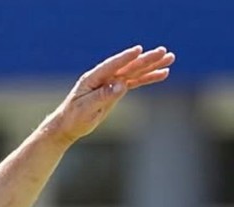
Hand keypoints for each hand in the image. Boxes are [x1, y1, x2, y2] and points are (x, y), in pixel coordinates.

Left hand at [46, 45, 175, 144]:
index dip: (125, 58)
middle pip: (127, 66)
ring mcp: (111, 82)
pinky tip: (163, 73)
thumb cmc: (74, 117)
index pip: (111, 66)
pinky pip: (135, 82)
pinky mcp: (116, 90)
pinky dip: (148, 78)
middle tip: (163, 51)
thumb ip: (103, 96)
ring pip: (134, 72)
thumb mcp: (86, 108)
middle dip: (146, 59)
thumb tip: (121, 85)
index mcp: (92, 78)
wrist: (68, 125)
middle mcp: (103, 77)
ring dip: (151, 65)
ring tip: (170, 57)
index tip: (139, 50)